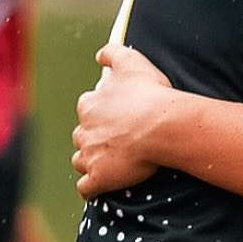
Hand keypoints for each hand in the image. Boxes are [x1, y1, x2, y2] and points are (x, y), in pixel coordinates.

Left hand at [71, 43, 172, 198]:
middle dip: (95, 139)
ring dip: (92, 162)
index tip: (118, 118)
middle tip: (119, 141)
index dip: (102, 115)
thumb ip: (113, 54)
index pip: (87, 110)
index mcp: (90, 105)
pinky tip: (103, 185)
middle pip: (82, 136)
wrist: (161, 126)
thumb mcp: (132, 62)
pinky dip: (92, 187)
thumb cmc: (150, 94)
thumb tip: (100, 55)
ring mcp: (89, 155)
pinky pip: (87, 188)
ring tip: (112, 164)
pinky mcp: (98, 177)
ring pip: (81, 161)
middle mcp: (84, 130)